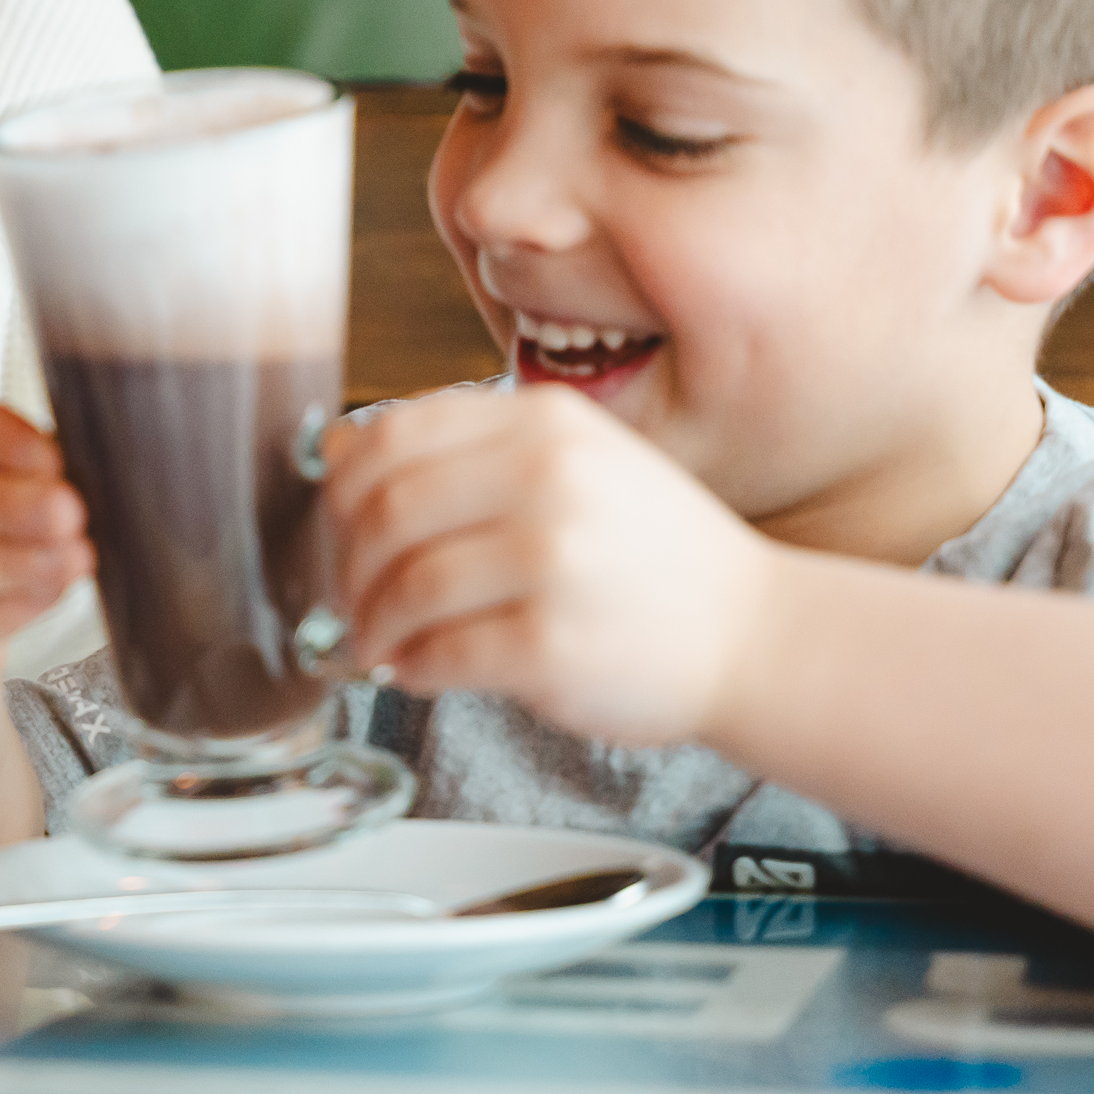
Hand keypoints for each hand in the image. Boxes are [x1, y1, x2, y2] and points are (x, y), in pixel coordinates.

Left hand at [322, 386, 778, 745]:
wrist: (758, 634)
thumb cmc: (652, 556)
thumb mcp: (576, 463)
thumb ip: (469, 453)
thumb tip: (336, 458)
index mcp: (544, 423)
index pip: (393, 435)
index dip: (344, 487)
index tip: (339, 525)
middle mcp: (548, 479)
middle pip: (387, 509)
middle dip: (348, 563)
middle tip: (348, 597)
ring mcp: (555, 560)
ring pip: (407, 584)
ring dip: (372, 623)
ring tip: (378, 641)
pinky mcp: (554, 644)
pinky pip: (441, 653)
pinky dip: (411, 666)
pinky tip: (418, 670)